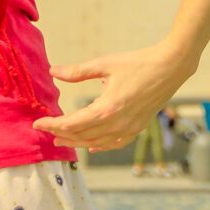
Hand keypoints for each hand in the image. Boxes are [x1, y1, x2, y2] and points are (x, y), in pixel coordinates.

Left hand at [35, 41, 195, 155]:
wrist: (170, 67)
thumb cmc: (138, 63)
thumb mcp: (105, 64)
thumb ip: (77, 72)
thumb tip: (53, 72)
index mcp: (106, 109)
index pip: (72, 123)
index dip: (52, 124)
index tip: (38, 123)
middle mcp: (117, 124)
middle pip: (82, 136)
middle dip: (62, 134)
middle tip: (46, 131)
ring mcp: (129, 128)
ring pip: (97, 142)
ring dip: (77, 142)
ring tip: (62, 139)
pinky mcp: (138, 128)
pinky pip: (115, 144)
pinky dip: (101, 146)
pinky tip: (92, 147)